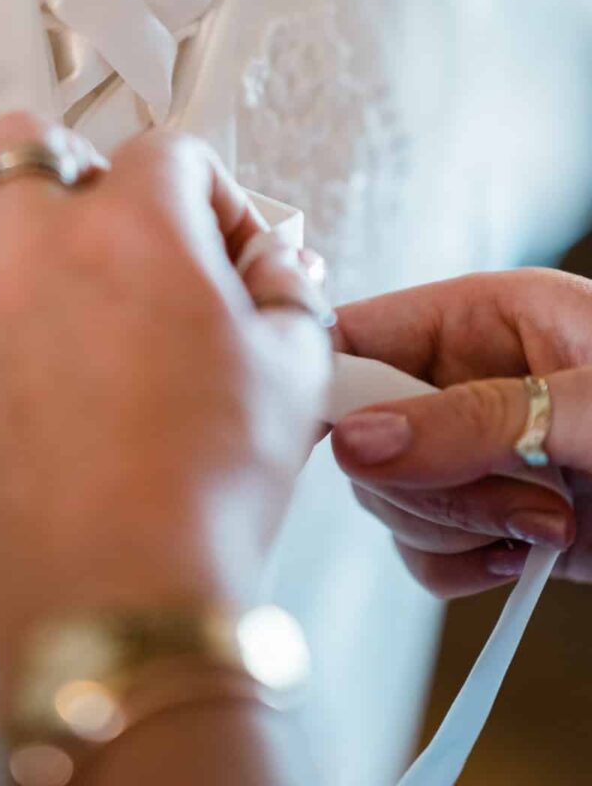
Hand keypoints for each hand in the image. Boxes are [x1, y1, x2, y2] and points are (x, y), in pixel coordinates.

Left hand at [0, 111, 331, 696]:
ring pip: (3, 254)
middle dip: (79, 172)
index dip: (213, 195)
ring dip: (54, 273)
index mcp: (128, 230)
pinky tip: (76, 419)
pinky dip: (24, 359)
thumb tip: (271, 272)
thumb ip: (286, 290)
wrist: (122, 602)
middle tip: (129, 233)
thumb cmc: (206, 488)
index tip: (230, 248)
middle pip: (26, 148)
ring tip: (115, 348)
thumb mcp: (295, 370)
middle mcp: (35, 259)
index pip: (166, 150)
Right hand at [330, 269, 591, 596]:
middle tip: (516, 490)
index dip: (329, 385)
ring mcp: (478, 453)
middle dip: (430, 477)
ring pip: (388, 494)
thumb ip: (473, 419)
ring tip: (549, 518)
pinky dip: (459, 565)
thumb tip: (356, 439)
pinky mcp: (492, 517)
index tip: (335, 439)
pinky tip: (522, 556)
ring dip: (458, 524)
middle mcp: (468, 379)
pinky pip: (419, 548)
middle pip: (365, 428)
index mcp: (485, 314)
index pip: (360, 331)